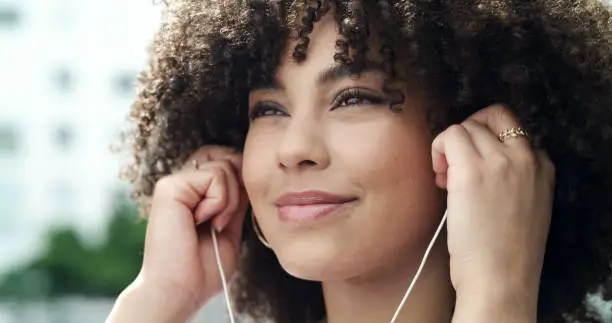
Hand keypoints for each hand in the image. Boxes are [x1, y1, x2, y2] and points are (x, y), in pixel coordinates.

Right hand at [107, 146, 247, 321]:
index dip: (239, 178)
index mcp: (194, 193)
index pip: (224, 161)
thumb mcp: (229, 227)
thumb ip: (236, 199)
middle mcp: (183, 184)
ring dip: (229, 200)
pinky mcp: (170, 186)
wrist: (181, 289)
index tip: (235, 211)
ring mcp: (175, 183)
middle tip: (225, 218)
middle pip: (225, 155)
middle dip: (237, 184)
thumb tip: (246, 173)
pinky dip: (219, 202)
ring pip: (224, 166)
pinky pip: (214, 177)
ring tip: (213, 224)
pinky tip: (201, 221)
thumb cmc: (202, 268)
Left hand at [432, 105, 554, 321]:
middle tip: (454, 167)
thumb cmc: (505, 251)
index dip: (486, 145)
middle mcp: (525, 157)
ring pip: (466, 126)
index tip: (474, 170)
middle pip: (489, 118)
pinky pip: (450, 134)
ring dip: (449, 146)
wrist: (501, 279)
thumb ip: (512, 177)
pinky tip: (439, 177)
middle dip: (468, 136)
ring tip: (445, 179)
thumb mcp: (526, 205)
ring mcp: (499, 161)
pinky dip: (438, 149)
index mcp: (543, 166)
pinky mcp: (472, 170)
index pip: (512, 130)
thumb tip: (474, 161)